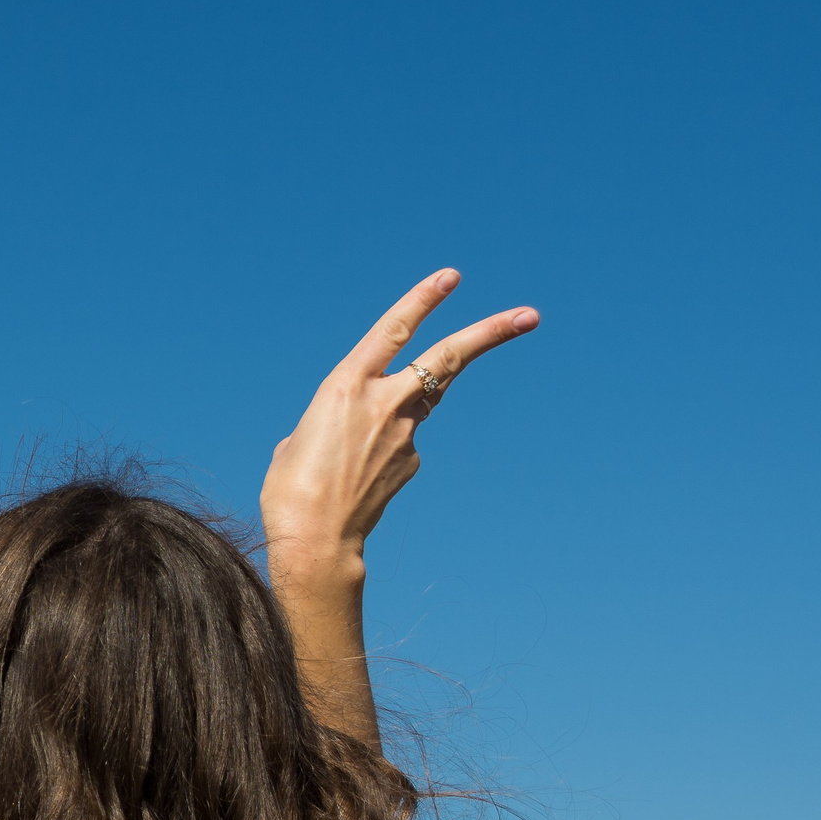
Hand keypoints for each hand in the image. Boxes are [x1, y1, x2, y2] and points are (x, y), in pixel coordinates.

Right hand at [261, 269, 538, 584]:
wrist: (315, 541)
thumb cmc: (291, 488)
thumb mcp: (300, 437)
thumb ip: (335, 418)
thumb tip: (361, 429)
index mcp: (346, 386)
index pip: (394, 330)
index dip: (422, 300)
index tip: (451, 278)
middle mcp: (384, 402)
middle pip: (448, 358)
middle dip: (490, 333)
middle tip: (529, 315)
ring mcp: (405, 434)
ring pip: (422, 400)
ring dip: (411, 401)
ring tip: (362, 434)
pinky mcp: (412, 463)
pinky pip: (401, 443)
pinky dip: (382, 450)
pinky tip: (352, 479)